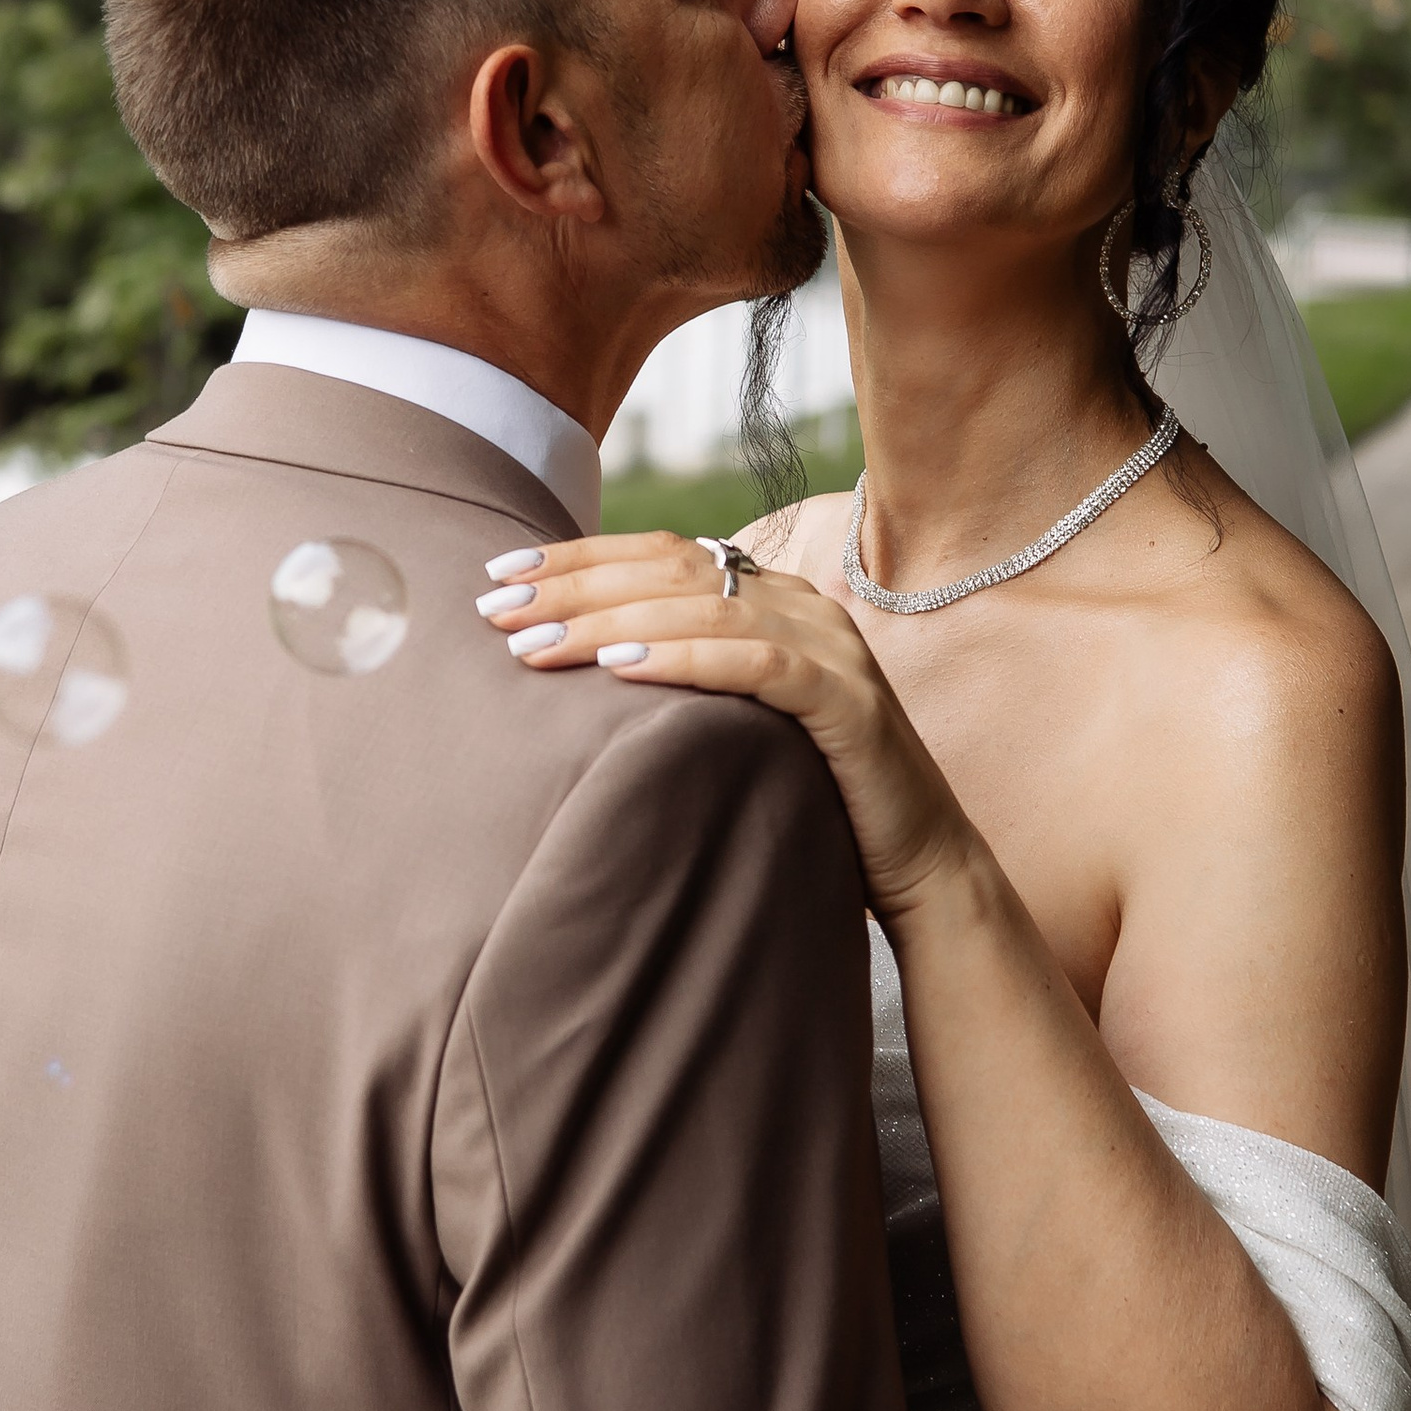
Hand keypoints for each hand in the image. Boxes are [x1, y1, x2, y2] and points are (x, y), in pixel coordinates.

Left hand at [474, 531, 977, 925]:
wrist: (915, 859)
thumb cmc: (808, 792)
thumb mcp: (731, 720)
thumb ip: (679, 675)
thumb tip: (573, 663)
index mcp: (771, 596)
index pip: (661, 551)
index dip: (578, 556)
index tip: (499, 574)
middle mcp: (800, 605)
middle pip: (672, 568)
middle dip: (574, 585)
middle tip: (495, 609)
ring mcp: (830, 646)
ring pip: (706, 607)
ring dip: (610, 620)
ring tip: (536, 645)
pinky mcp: (847, 700)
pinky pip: (758, 663)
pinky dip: (686, 657)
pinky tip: (623, 666)